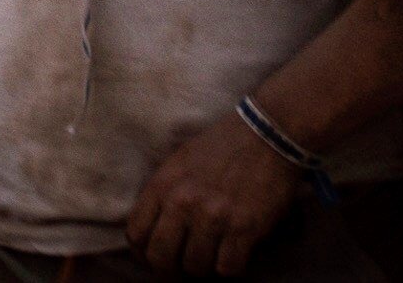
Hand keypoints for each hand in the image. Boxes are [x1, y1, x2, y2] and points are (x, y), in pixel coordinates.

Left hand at [128, 110, 301, 273]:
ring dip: (205, 266)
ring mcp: (213, 216)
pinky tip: (235, 252)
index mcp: (163, 184)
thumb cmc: (223, 145)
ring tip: (213, 253)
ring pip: (196, 267)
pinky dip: (231, 266)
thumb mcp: (179, 161)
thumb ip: (165, 193)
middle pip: (161, 259)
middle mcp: (183, 202)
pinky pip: (228, 268)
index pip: (135, 235)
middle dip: (171, 269)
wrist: (266, 133)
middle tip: (183, 266)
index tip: (155, 257)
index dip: (144, 253)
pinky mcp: (243, 228)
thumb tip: (155, 229)